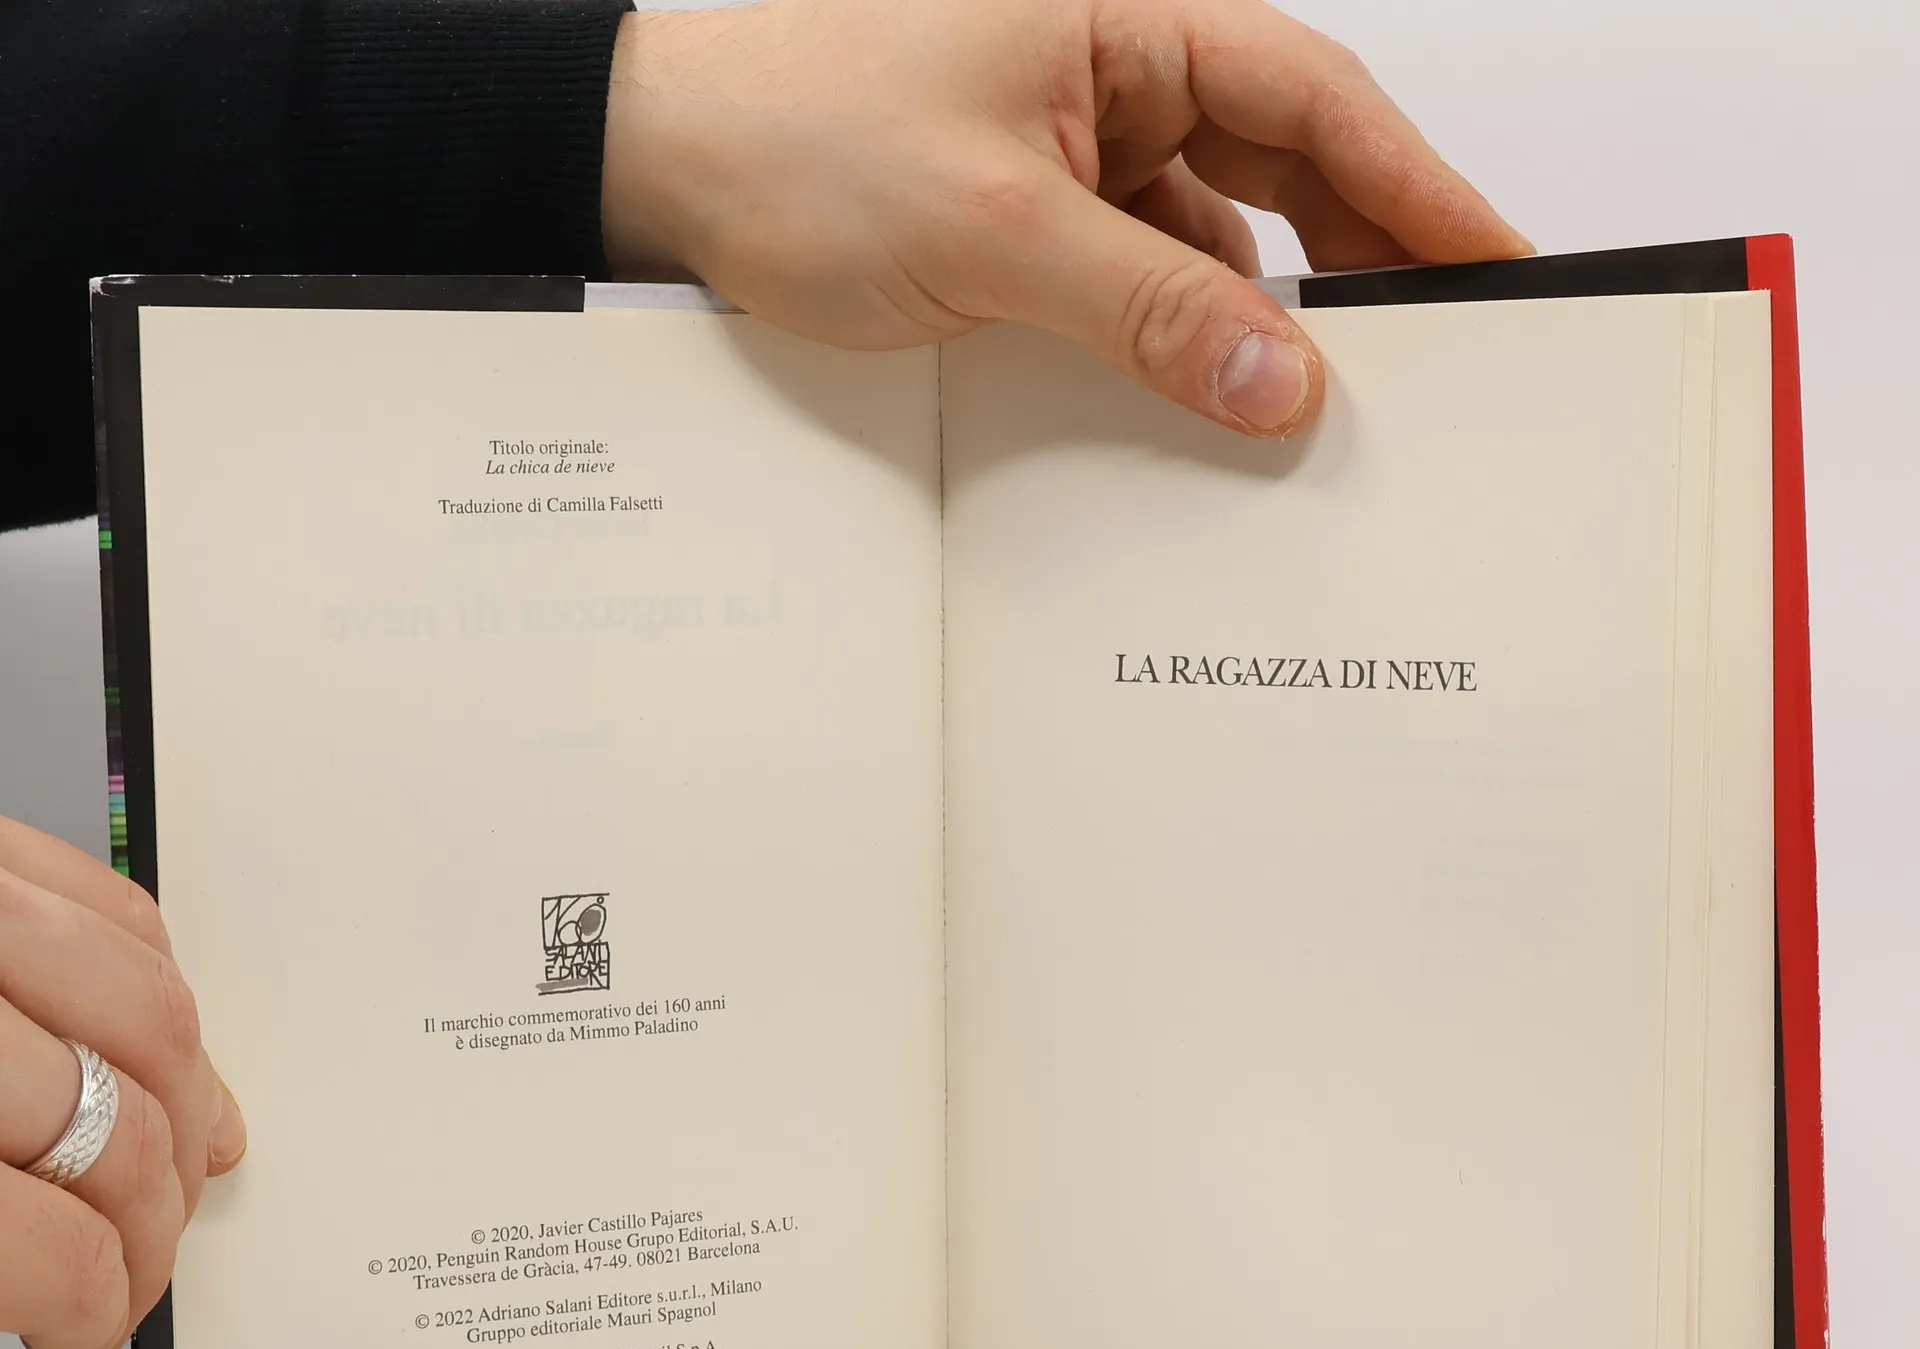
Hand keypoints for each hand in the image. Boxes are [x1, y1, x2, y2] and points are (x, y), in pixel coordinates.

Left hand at [0, 819, 244, 1348]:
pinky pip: (118, 905)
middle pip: (123, 1130)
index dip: (98, 1306)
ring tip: (155, 1155)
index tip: (89, 1327)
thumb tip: (60, 1277)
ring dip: (182, 1105)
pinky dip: (156, 983)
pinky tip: (138, 1042)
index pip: (52, 1245)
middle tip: (127, 1262)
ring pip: (151, 1008)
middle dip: (152, 1223)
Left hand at [601, 0, 1528, 438]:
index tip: (1503, 272)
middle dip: (1366, 267)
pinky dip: (1184, 346)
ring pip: (1223, 242)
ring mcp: (1084, 152)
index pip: (1319, 106)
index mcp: (1131, 21)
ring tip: (1330, 411)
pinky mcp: (1044, 224)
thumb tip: (1282, 379)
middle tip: (1447, 365)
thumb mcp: (992, 230)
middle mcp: (1121, 76)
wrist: (663, 172)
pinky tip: (1210, 409)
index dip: (1423, 193)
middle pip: (1291, 172)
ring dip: (1265, 324)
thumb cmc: (795, 139)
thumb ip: (1147, 308)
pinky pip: (1149, 287)